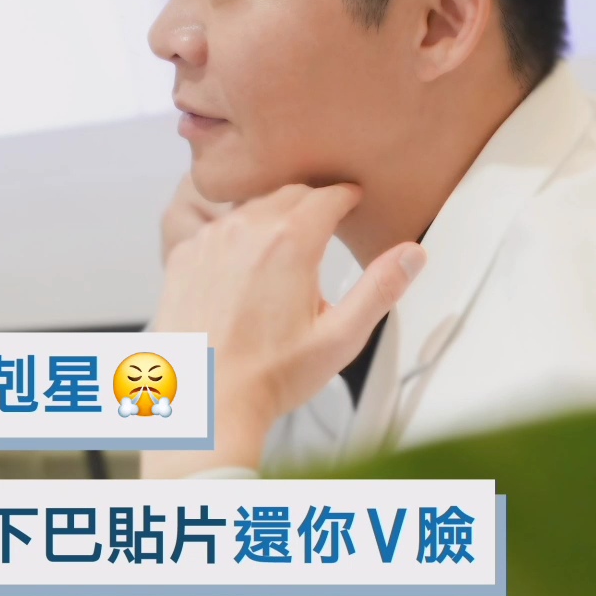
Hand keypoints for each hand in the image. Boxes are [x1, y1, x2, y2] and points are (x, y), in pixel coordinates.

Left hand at [141, 183, 426, 477]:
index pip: (328, 195)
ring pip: (251, 208)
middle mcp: (246, 229)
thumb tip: (411, 255)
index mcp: (290, 242)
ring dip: (273, 218)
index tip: (352, 200)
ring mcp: (210, 239)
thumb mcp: (340, 337)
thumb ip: (381, 289)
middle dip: (313, 204)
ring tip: (286, 249)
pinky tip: (244, 268)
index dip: (346, 196)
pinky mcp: (184, 254)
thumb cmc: (268, 378)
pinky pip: (217, 229)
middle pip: (289, 194)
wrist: (203, 401)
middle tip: (326, 224)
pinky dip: (236, 238)